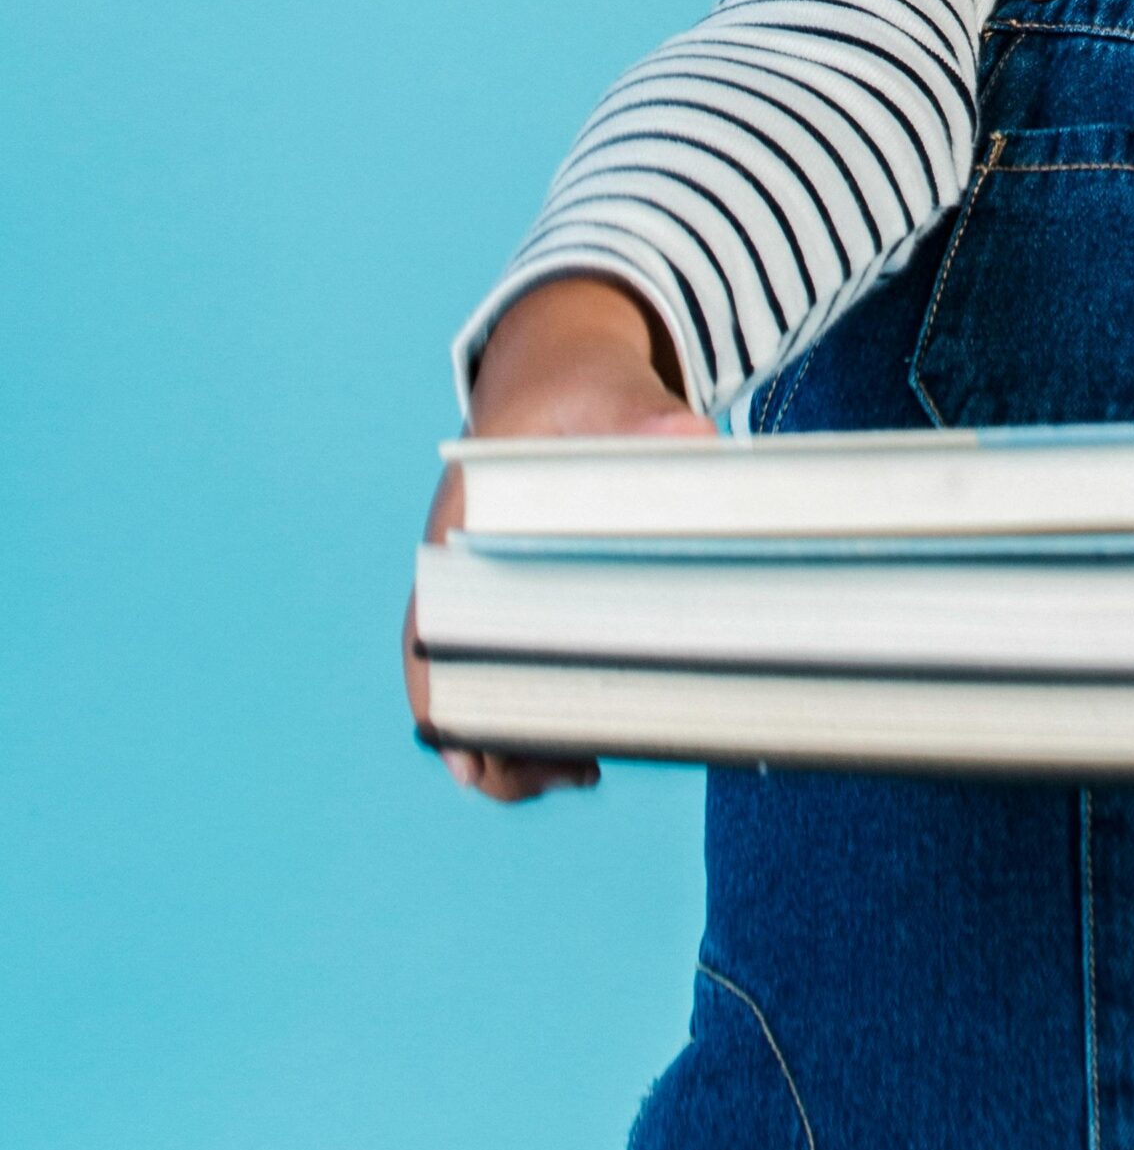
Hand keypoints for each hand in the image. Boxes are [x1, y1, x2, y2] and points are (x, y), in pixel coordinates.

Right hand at [405, 275, 714, 800]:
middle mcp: (461, 576)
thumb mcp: (604, 394)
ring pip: (491, 688)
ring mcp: (493, 596)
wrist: (566, 376)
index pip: (431, 636)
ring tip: (585, 770)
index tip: (478, 761)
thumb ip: (640, 415)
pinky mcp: (533, 604)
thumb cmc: (575, 391)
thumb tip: (686, 437)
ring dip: (526, 742)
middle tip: (571, 774)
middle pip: (456, 681)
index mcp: (456, 534)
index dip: (448, 704)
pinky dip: (551, 713)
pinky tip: (595, 746)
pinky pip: (530, 672)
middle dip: (500, 742)